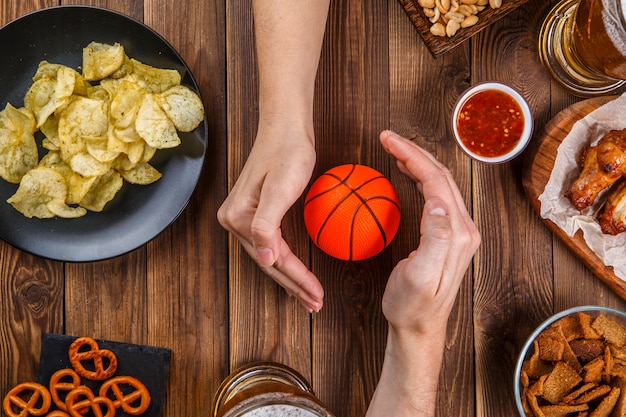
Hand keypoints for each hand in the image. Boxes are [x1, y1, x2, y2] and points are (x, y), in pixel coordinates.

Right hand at [217, 122, 323, 311]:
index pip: (272, 258)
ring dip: (289, 279)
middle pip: (268, 263)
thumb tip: (266, 259)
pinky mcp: (252, 213)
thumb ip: (267, 225)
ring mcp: (241, 217)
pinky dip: (285, 262)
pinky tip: (296, 272)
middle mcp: (234, 220)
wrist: (286, 127)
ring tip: (308, 297)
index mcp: (237, 218)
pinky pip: (271, 245)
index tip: (317, 296)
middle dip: (293, 286)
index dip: (296, 280)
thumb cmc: (288, 152)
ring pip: (269, 257)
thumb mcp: (281, 188)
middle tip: (315, 305)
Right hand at [379, 130, 479, 335]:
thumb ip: (435, 239)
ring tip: (395, 149)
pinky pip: (438, 195)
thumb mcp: (419, 277)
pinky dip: (422, 178)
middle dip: (414, 152)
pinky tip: (409, 174)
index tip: (388, 141)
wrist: (419, 327)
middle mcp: (464, 229)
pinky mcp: (450, 236)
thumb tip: (435, 202)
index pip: (436, 182)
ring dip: (419, 161)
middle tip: (387, 138)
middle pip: (441, 176)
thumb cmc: (412, 306)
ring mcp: (459, 232)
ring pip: (441, 183)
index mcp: (457, 234)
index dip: (412, 157)